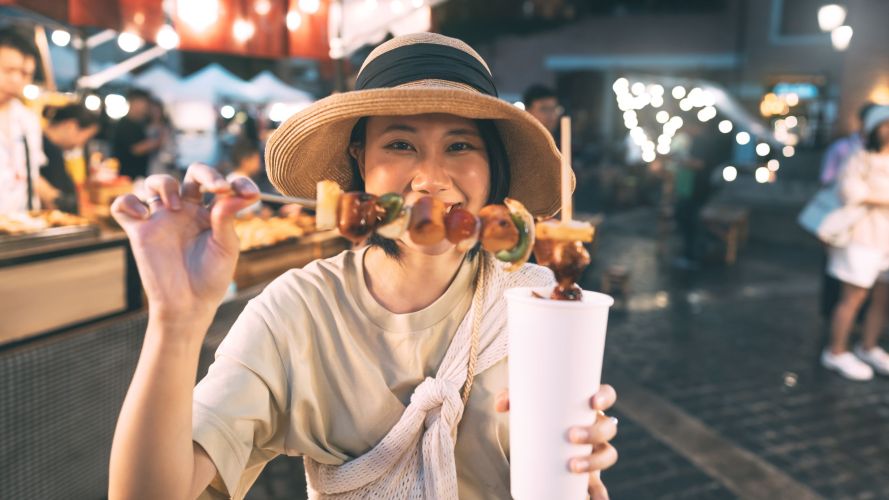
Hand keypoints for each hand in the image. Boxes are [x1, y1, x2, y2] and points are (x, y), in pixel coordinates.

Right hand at [111, 163, 258, 325]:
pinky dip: (128, 202)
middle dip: (206, 172)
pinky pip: (123, 205)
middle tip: (218, 187)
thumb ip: (227, 219)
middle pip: (192, 174)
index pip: (221, 185)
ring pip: (156, 182)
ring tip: (174, 205)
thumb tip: (234, 193)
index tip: (249, 194)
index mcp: (211, 213)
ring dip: (164, 183)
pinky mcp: (140, 231)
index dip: (236, 181)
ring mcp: (163, 219)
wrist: (189, 305)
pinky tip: (142, 216)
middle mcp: (187, 211)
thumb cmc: (212, 278)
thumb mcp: (226, 247)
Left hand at [495, 384, 617, 499]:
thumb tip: (500, 406)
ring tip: (574, 466)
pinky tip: (597, 499)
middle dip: (594, 432)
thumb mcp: (525, 404)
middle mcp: (595, 426)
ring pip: (607, 454)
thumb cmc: (536, 413)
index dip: (605, 396)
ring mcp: (594, 450)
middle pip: (608, 428)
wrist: (537, 436)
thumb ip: (512, 398)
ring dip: (596, 461)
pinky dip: (601, 494)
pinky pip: (600, 484)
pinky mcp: (588, 473)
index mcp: (586, 406)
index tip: (593, 402)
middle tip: (572, 436)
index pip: (606, 395)